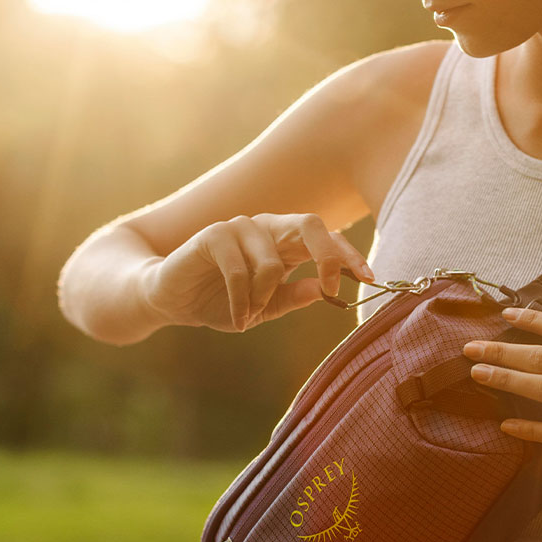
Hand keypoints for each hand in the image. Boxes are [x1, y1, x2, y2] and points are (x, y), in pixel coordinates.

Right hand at [142, 212, 374, 333]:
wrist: (171, 300)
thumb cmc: (221, 302)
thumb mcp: (265, 307)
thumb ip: (294, 296)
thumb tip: (326, 289)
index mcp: (284, 243)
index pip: (326, 238)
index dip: (349, 255)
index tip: (370, 277)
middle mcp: (266, 228)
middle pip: (310, 224)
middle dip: (329, 254)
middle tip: (334, 286)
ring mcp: (239, 227)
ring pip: (272, 262)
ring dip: (265, 298)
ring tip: (250, 316)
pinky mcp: (213, 234)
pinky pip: (240, 269)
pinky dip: (242, 299)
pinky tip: (237, 317)